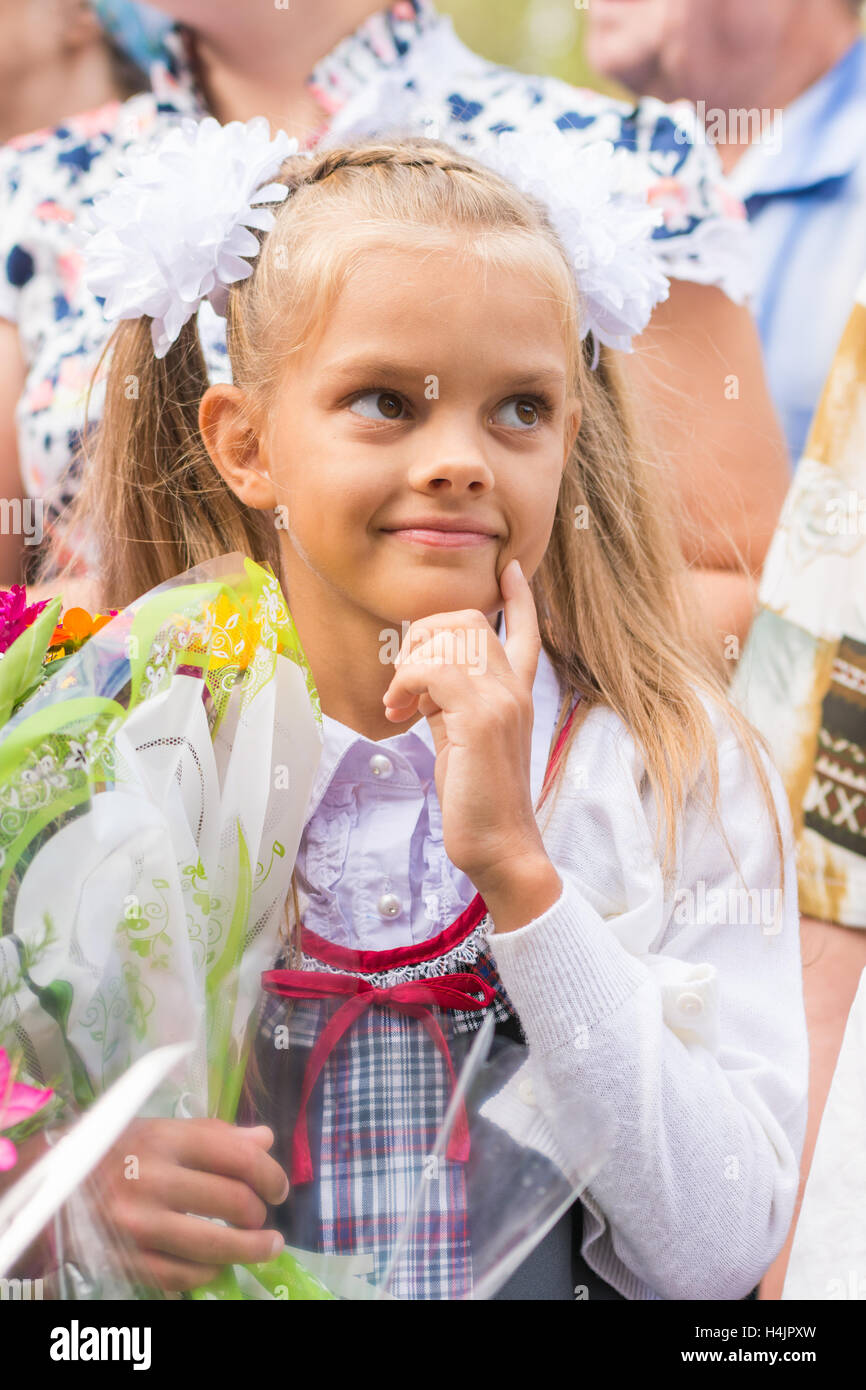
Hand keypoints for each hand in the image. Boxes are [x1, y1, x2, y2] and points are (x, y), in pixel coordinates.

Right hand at [99, 1117, 288, 1292]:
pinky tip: (217, 1264)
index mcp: (166, 1140)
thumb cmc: (117, 1151)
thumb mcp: (162, 1129)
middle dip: (259, 1215)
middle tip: (263, 1218)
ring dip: (250, 1250)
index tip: (278, 1189)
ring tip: (265, 1247)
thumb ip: (214, 1134)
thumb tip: (265, 1140)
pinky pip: (184, 1276)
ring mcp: (138, 1225)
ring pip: (215, 1246)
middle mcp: (152, 1180)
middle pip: (233, 1202)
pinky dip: (208, 1272)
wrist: (53, 1185)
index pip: (238, 1157)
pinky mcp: (127, 1260)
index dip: (270, 1175)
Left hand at [382, 558, 552, 897]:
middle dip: (423, 634)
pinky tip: (399, 711)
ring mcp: (502, 699)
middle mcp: (515, 688)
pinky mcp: (481, 717)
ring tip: (399, 702)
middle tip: (404, 679)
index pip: (525, 630)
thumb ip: (452, 703)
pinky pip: (433, 668)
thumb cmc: (478, 799)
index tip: (509, 569)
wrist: (501, 847)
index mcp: (517, 693)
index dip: (518, 597)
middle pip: (469, 619)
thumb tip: (421, 679)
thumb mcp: (464, 739)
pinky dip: (405, 682)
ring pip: (450, 637)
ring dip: (409, 663)